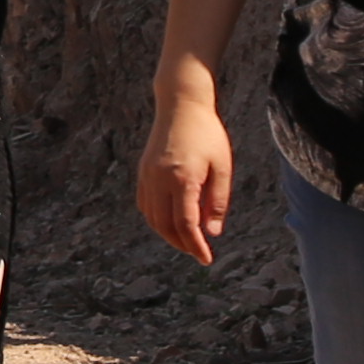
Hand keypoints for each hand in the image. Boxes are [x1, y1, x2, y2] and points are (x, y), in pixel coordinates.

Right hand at [137, 88, 232, 265]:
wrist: (180, 104)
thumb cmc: (207, 134)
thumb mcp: (221, 167)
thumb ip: (216, 201)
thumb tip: (212, 232)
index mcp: (182, 178)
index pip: (186, 224)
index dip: (196, 246)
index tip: (207, 259)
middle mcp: (159, 179)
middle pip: (165, 225)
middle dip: (182, 244)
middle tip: (199, 253)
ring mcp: (147, 174)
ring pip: (152, 217)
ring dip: (167, 234)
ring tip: (187, 240)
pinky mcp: (143, 170)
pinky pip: (145, 204)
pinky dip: (156, 219)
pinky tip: (170, 221)